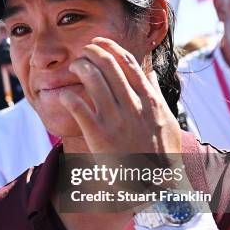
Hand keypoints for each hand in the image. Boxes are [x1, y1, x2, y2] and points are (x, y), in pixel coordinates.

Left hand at [59, 37, 180, 154]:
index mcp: (149, 100)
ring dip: (80, 67)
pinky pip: (78, 107)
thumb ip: (156, 95)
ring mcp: (115, 120)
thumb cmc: (160, 154)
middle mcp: (133, 106)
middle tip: (83, 51)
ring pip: (93, 79)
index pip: (128, 63)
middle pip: (109, 65)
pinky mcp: (99, 136)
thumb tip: (150, 74)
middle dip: (92, 52)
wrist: (155, 187)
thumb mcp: (166, 121)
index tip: (99, 42)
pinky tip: (63, 95)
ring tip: (74, 68)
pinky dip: (68, 96)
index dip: (110, 48)